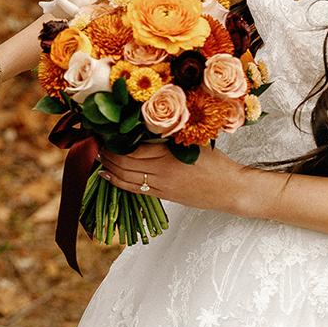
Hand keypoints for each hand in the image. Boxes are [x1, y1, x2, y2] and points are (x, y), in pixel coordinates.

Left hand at [96, 143, 261, 215]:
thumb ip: (168, 138)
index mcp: (170, 155)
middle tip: (96, 143)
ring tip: (98, 158)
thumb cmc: (217, 162)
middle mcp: (162, 172)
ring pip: (127, 178)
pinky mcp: (164, 197)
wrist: (232, 189)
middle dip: (107, 154)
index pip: (133, 149)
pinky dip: (118, 182)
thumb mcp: (193, 143)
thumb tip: (142, 129)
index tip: (104, 132)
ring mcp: (162, 187)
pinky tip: (106, 175)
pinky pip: (135, 189)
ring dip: (109, 167)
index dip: (115, 142)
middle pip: (126, 163)